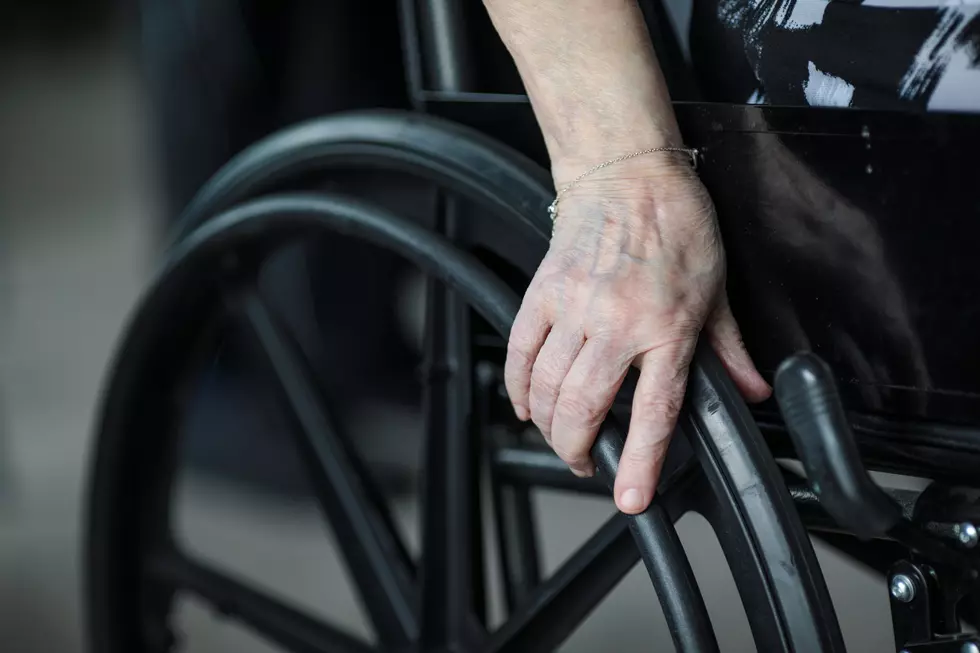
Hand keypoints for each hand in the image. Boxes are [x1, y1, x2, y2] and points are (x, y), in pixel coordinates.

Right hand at [505, 156, 770, 513]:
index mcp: (667, 327)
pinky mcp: (542, 292)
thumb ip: (730, 350)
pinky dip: (519, 387)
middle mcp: (616, 322)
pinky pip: (521, 352)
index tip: (628, 497)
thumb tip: (752, 392)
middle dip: (579, 450)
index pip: (653, 411)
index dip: (639, 463)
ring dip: (550, 426)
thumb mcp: (716, 291)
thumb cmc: (677, 224)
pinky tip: (526, 404)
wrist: (628, 173)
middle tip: (586, 462)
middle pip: (583, 408)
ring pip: (548, 388)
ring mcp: (573, 307)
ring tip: (561, 437)